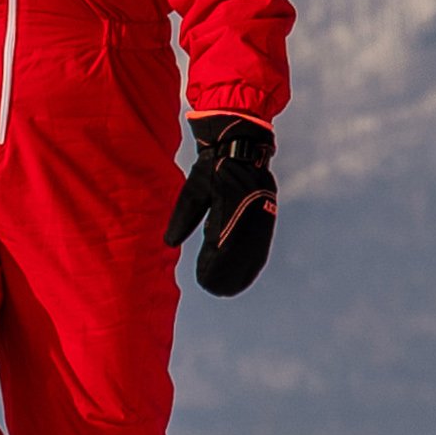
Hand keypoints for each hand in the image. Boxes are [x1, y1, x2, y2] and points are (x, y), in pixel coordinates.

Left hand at [167, 115, 275, 297]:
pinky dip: (251, 263)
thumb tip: (169, 243)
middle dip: (226, 275)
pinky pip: (260, 246)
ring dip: (240, 273)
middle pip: (239, 256)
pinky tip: (243, 274)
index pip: (222, 247)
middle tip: (213, 290)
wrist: (241, 145)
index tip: (203, 281)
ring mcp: (261, 217)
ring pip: (253, 254)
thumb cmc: (213, 166)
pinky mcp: (266, 217)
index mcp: (232, 209)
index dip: (213, 267)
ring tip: (227, 288)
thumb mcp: (194, 189)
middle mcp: (250, 216)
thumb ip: (183, 216)